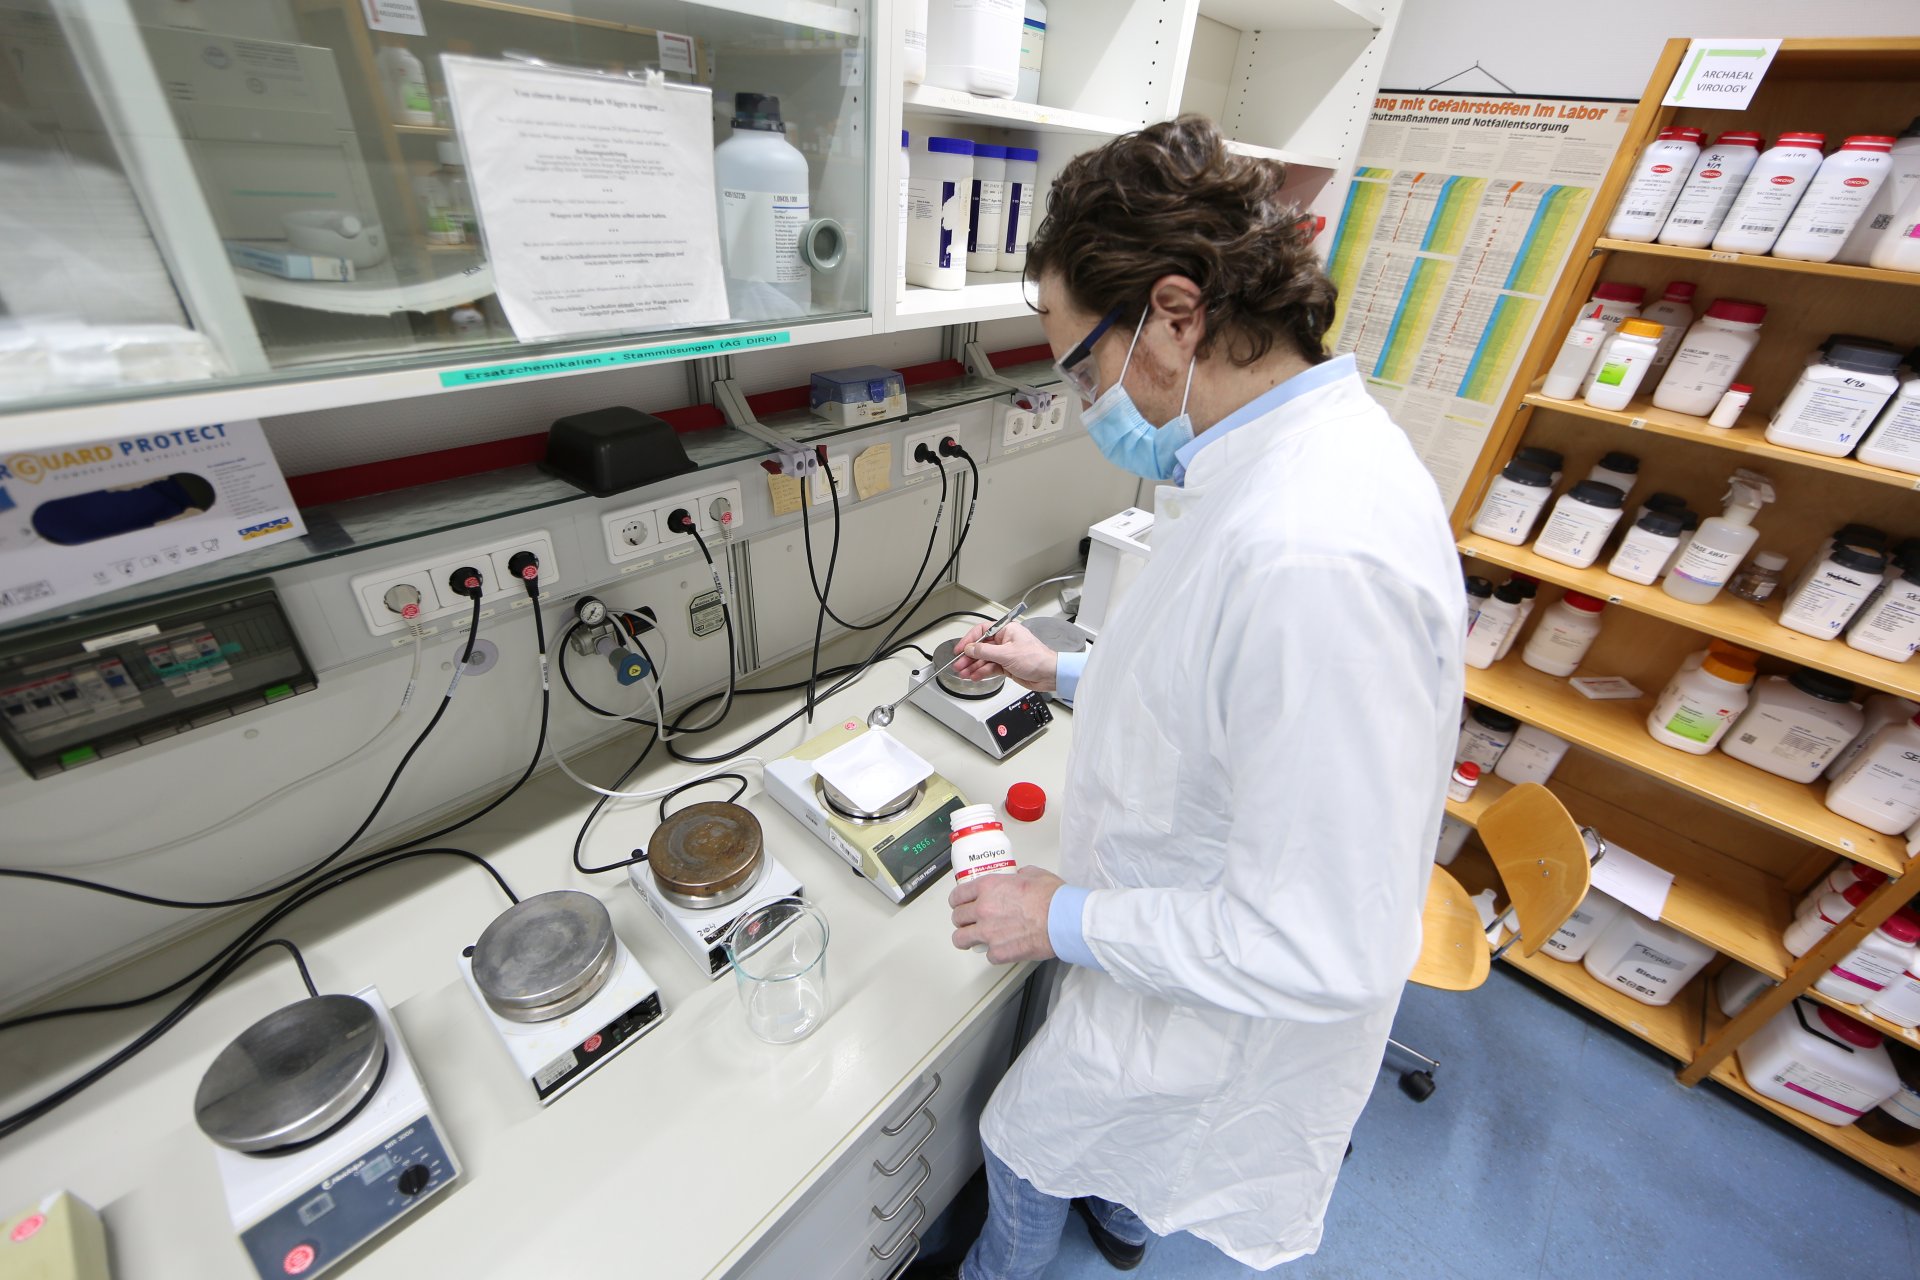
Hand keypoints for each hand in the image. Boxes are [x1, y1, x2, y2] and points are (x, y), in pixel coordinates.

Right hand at [948, 620, 1056, 691]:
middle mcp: (1005, 641)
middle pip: (981, 647)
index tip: (959, 649)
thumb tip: (970, 648)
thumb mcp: (1007, 654)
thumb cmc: (1037, 659)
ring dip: (973, 666)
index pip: (982, 631)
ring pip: (984, 659)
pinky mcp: (1007, 666)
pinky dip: (982, 672)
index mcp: (1006, 630)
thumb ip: (985, 651)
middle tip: (959, 665)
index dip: (969, 640)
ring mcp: (1005, 654)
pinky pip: (990, 668)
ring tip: (963, 673)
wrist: (1049, 674)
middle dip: (969, 657)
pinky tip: (975, 676)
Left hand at [950, 866, 1064, 963]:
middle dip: (962, 919)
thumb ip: (1019, 876)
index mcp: (988, 887)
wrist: (1064, 920)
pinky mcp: (999, 952)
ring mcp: (988, 932)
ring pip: (961, 939)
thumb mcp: (1034, 874)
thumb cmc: (1053, 898)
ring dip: (966, 938)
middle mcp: (983, 909)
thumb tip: (1018, 878)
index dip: (957, 900)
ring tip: (972, 939)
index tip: (959, 903)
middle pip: (957, 917)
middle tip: (968, 921)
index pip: (958, 894)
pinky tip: (1002, 948)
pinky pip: (987, 955)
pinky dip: (994, 953)